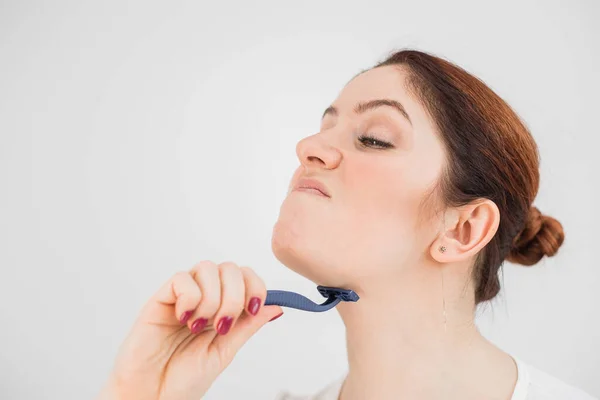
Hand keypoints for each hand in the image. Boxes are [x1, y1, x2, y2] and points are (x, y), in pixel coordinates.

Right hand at [97, 260, 283, 399]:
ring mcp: (182, 296)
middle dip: (234, 296)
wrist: (154, 396)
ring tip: (200, 326)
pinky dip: (190, 297)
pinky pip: (181, 278)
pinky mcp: (160, 299)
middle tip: (222, 325)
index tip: (253, 309)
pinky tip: (185, 318)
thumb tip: (277, 306)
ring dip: (212, 298)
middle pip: (230, 268)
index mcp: (222, 308)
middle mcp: (204, 297)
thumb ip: (248, 326)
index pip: (245, 277)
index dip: (255, 286)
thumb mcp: (225, 351)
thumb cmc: (184, 379)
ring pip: (207, 268)